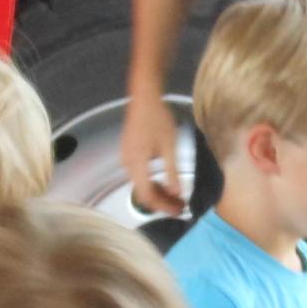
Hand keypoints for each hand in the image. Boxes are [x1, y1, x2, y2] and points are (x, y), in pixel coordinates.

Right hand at [121, 91, 186, 216]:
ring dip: (157, 193)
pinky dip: (151, 183)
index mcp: (136, 163)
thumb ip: (172, 172)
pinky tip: (164, 182)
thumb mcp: (169, 146)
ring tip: (175, 196)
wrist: (144, 98)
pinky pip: (138, 176)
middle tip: (180, 206)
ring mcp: (126, 158)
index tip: (179, 209)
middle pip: (142, 193)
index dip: (163, 206)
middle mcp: (127, 164)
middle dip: (161, 202)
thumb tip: (177, 193)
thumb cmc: (157, 118)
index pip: (147, 196)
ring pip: (140, 185)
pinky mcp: (129, 154)